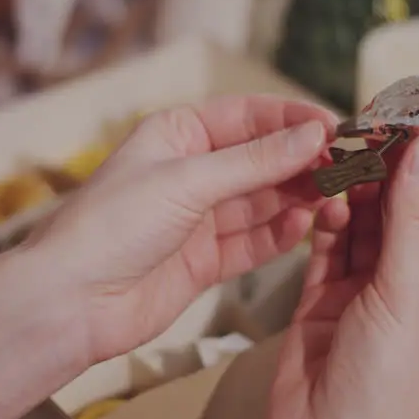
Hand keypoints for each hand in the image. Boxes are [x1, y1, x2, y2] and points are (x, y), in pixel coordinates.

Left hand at [14, 95, 338, 364]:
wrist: (72, 302)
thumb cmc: (108, 228)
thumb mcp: (186, 182)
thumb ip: (254, 161)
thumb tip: (312, 135)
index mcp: (176, 135)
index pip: (247, 116)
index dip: (293, 119)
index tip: (336, 127)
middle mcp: (190, 172)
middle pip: (261, 159)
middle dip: (303, 161)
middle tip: (346, 167)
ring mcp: (198, 218)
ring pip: (263, 201)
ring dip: (299, 198)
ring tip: (335, 197)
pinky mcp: (204, 260)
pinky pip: (254, 241)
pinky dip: (281, 234)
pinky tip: (306, 225)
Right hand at [264, 136, 418, 418]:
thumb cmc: (384, 386)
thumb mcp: (405, 292)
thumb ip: (409, 218)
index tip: (415, 115)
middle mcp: (411, 284)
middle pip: (402, 209)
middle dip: (386, 169)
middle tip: (364, 125)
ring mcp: (367, 291)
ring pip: (363, 224)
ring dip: (353, 191)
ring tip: (338, 153)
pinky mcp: (325, 299)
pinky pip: (329, 247)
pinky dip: (326, 221)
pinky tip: (322, 195)